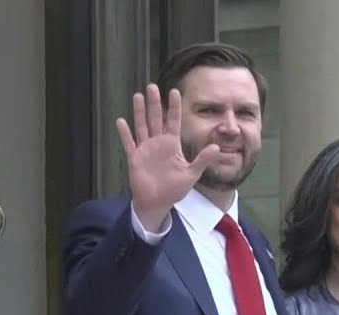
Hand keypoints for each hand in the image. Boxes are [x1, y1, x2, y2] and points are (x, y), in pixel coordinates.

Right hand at [116, 84, 219, 231]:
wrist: (158, 203)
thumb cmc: (174, 189)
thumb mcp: (191, 174)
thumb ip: (202, 160)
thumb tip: (217, 148)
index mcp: (172, 145)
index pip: (173, 121)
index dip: (174, 107)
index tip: (174, 91)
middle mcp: (158, 143)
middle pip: (156, 119)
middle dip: (154, 103)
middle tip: (152, 86)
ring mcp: (145, 150)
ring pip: (142, 127)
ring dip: (139, 112)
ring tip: (138, 96)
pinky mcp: (135, 159)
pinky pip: (129, 144)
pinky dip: (125, 134)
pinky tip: (121, 121)